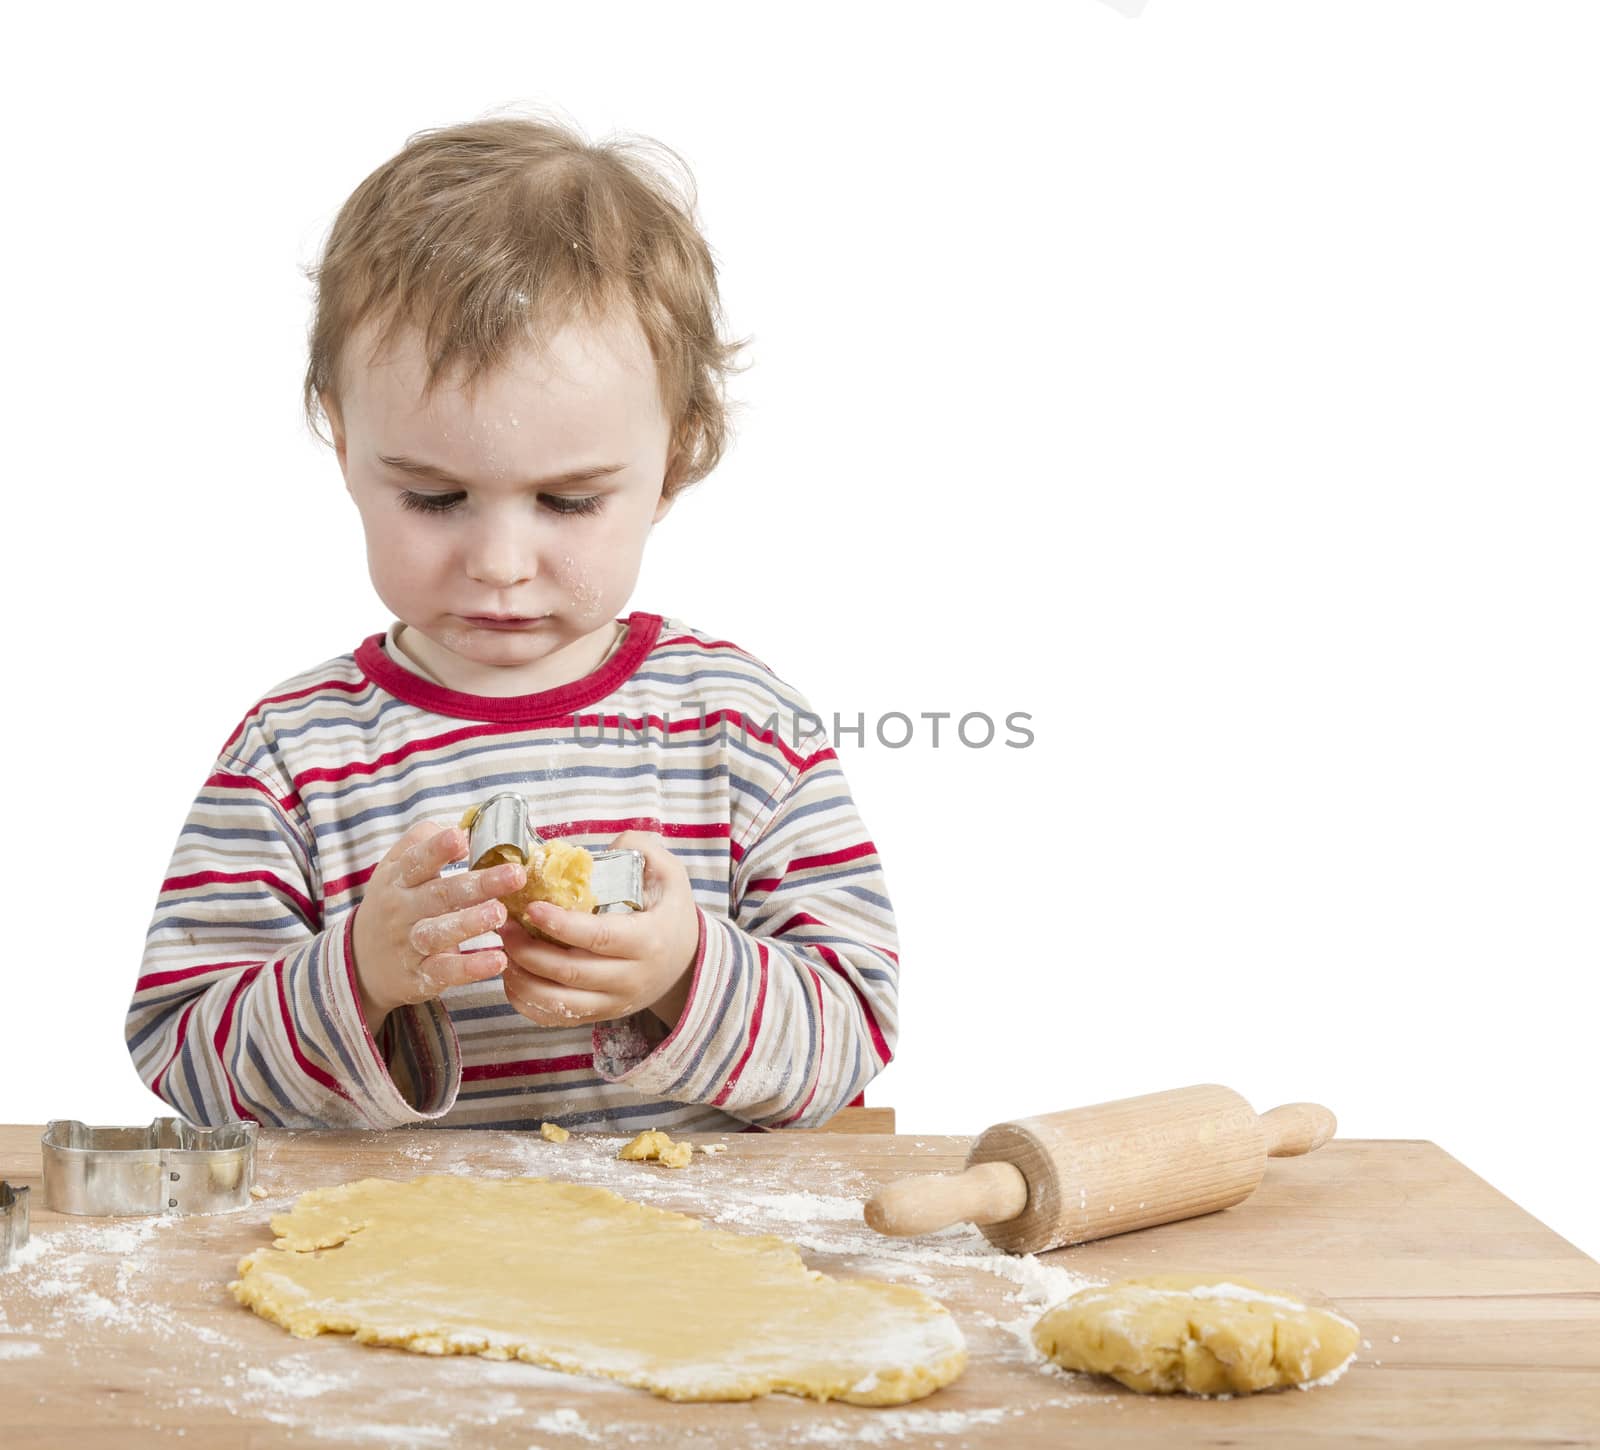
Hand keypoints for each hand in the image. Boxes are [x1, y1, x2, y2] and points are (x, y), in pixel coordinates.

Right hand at [350, 820, 527, 1033]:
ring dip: (470, 923)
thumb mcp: (394, 870)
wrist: (360, 962)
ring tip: (499, 913)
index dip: (437, 849)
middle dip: (478, 884)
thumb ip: (423, 843)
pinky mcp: (420, 975)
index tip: (461, 838)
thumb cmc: (392, 904)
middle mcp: (401, 911)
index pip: (416, 861)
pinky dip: (471, 968)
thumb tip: (461, 829)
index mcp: (398, 880)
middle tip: (514, 875)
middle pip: (439, 895)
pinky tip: (498, 960)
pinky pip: (446, 971)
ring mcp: (409, 944)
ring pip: (438, 933)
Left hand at [499, 831, 700, 1030]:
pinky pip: (556, 1018)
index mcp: (648, 941)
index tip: (530, 907)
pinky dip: (527, 1001)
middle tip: (504, 925)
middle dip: (528, 950)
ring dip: (522, 979)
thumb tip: (604, 841)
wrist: (687, 964)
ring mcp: (614, 1003)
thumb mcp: (671, 875)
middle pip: (570, 972)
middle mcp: (631, 978)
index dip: (561, 925)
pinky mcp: (599, 1016)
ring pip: (558, 1003)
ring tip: (503, 951)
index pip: (598, 937)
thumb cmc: (672, 913)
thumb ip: (641, 849)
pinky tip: (513, 976)